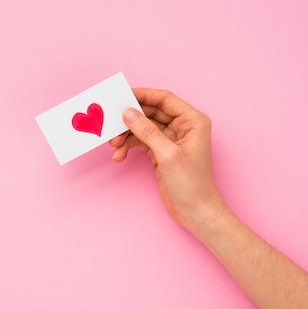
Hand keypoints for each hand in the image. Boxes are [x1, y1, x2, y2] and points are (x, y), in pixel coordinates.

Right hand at [110, 88, 227, 235]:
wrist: (196, 212)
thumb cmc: (191, 184)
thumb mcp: (167, 154)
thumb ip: (146, 131)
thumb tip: (128, 113)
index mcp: (192, 120)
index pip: (164, 99)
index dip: (143, 95)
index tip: (122, 96)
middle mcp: (183, 126)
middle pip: (151, 112)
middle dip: (131, 119)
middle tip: (112, 123)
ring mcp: (171, 139)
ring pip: (143, 127)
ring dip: (127, 135)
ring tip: (114, 145)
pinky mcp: (161, 151)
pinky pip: (141, 141)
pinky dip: (130, 146)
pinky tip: (120, 156)